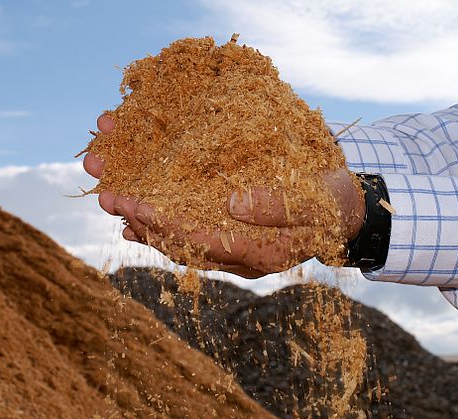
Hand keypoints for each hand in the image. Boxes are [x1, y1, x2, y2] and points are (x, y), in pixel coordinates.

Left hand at [83, 114, 364, 277]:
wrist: (348, 212)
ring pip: (183, 245)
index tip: (131, 202)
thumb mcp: (316, 200)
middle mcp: (242, 259)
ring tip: (115, 207)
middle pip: (183, 245)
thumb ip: (278, 206)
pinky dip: (165, 227)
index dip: (164, 222)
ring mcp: (238, 253)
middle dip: (143, 223)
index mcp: (261, 253)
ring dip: (147, 226)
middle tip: (109, 198)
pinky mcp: (236, 239)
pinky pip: (193, 238)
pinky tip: (143, 217)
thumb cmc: (334, 202)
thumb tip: (233, 204)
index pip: (201, 239)